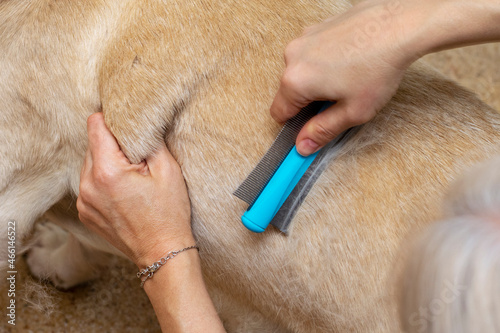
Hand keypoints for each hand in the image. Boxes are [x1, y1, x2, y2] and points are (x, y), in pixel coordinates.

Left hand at [77, 113, 194, 267]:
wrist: (163, 253)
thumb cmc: (169, 213)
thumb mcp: (168, 169)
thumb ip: (149, 140)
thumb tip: (138, 121)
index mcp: (107, 171)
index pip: (95, 125)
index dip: (112, 119)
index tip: (127, 126)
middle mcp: (87, 185)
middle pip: (92, 145)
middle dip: (113, 145)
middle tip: (138, 157)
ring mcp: (84, 201)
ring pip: (90, 164)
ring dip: (107, 163)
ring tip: (132, 178)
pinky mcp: (85, 213)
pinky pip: (89, 184)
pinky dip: (103, 181)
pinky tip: (124, 193)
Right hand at [270, 0, 412, 155]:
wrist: (400, 24)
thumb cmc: (379, 66)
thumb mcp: (352, 111)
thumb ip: (323, 131)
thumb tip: (303, 145)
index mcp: (296, 81)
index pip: (279, 113)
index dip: (295, 125)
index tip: (310, 127)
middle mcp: (293, 56)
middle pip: (290, 91)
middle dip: (310, 100)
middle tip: (340, 102)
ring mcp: (304, 38)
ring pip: (302, 71)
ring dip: (318, 80)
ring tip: (348, 79)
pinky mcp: (317, 27)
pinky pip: (313, 53)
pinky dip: (326, 62)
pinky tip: (350, 62)